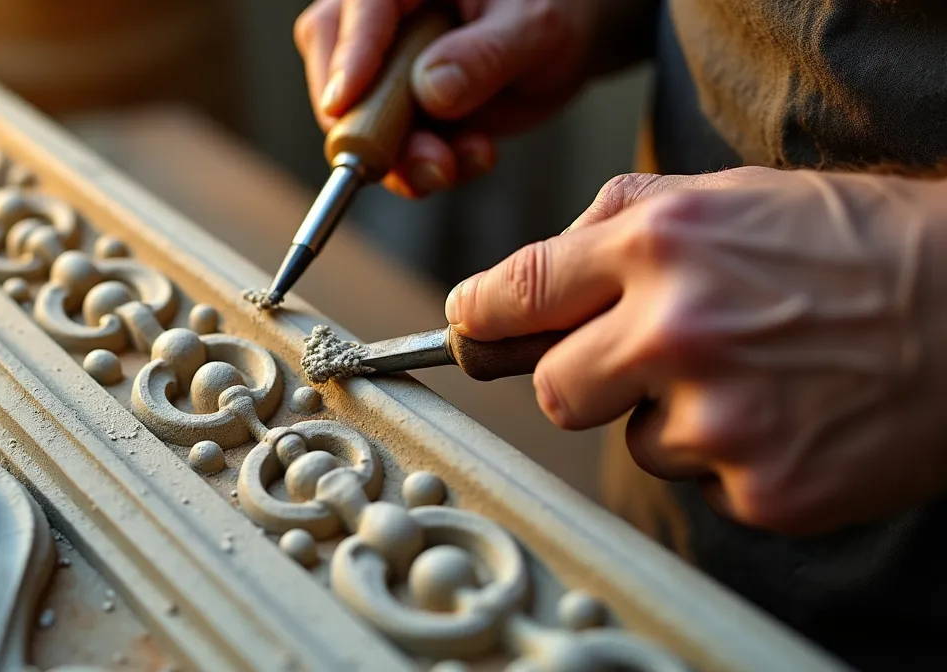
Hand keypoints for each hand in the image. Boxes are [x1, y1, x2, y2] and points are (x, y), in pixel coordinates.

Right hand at [293, 0, 597, 197]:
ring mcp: (380, 70)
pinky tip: (474, 156)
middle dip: (374, 127)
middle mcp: (379, 21)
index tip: (342, 106)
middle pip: (337, 72)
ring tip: (465, 161)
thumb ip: (486, 55)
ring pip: (358, 122)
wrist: (560, 44)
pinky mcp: (392, 113)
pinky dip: (425, 169)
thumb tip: (431, 89)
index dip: (348, 59)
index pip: (358, 12)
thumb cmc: (552, 10)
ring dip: (405, 159)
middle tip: (426, 158)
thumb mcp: (536, 27)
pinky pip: (390, 153)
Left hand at [445, 166, 946, 534]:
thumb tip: (517, 281)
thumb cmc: (848, 244)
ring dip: (670, 417)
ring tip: (755, 376)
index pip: (511, 294)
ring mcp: (717, 417)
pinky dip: (731, 458)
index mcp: (656, 244)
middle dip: (582, 379)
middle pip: (550, 391)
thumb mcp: (725, 196)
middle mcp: (673, 329)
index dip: (476, 318)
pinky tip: (789, 415)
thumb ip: (613, 226)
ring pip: (632, 440)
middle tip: (646, 360)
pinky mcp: (760, 488)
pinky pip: (698, 482)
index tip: (467, 330)